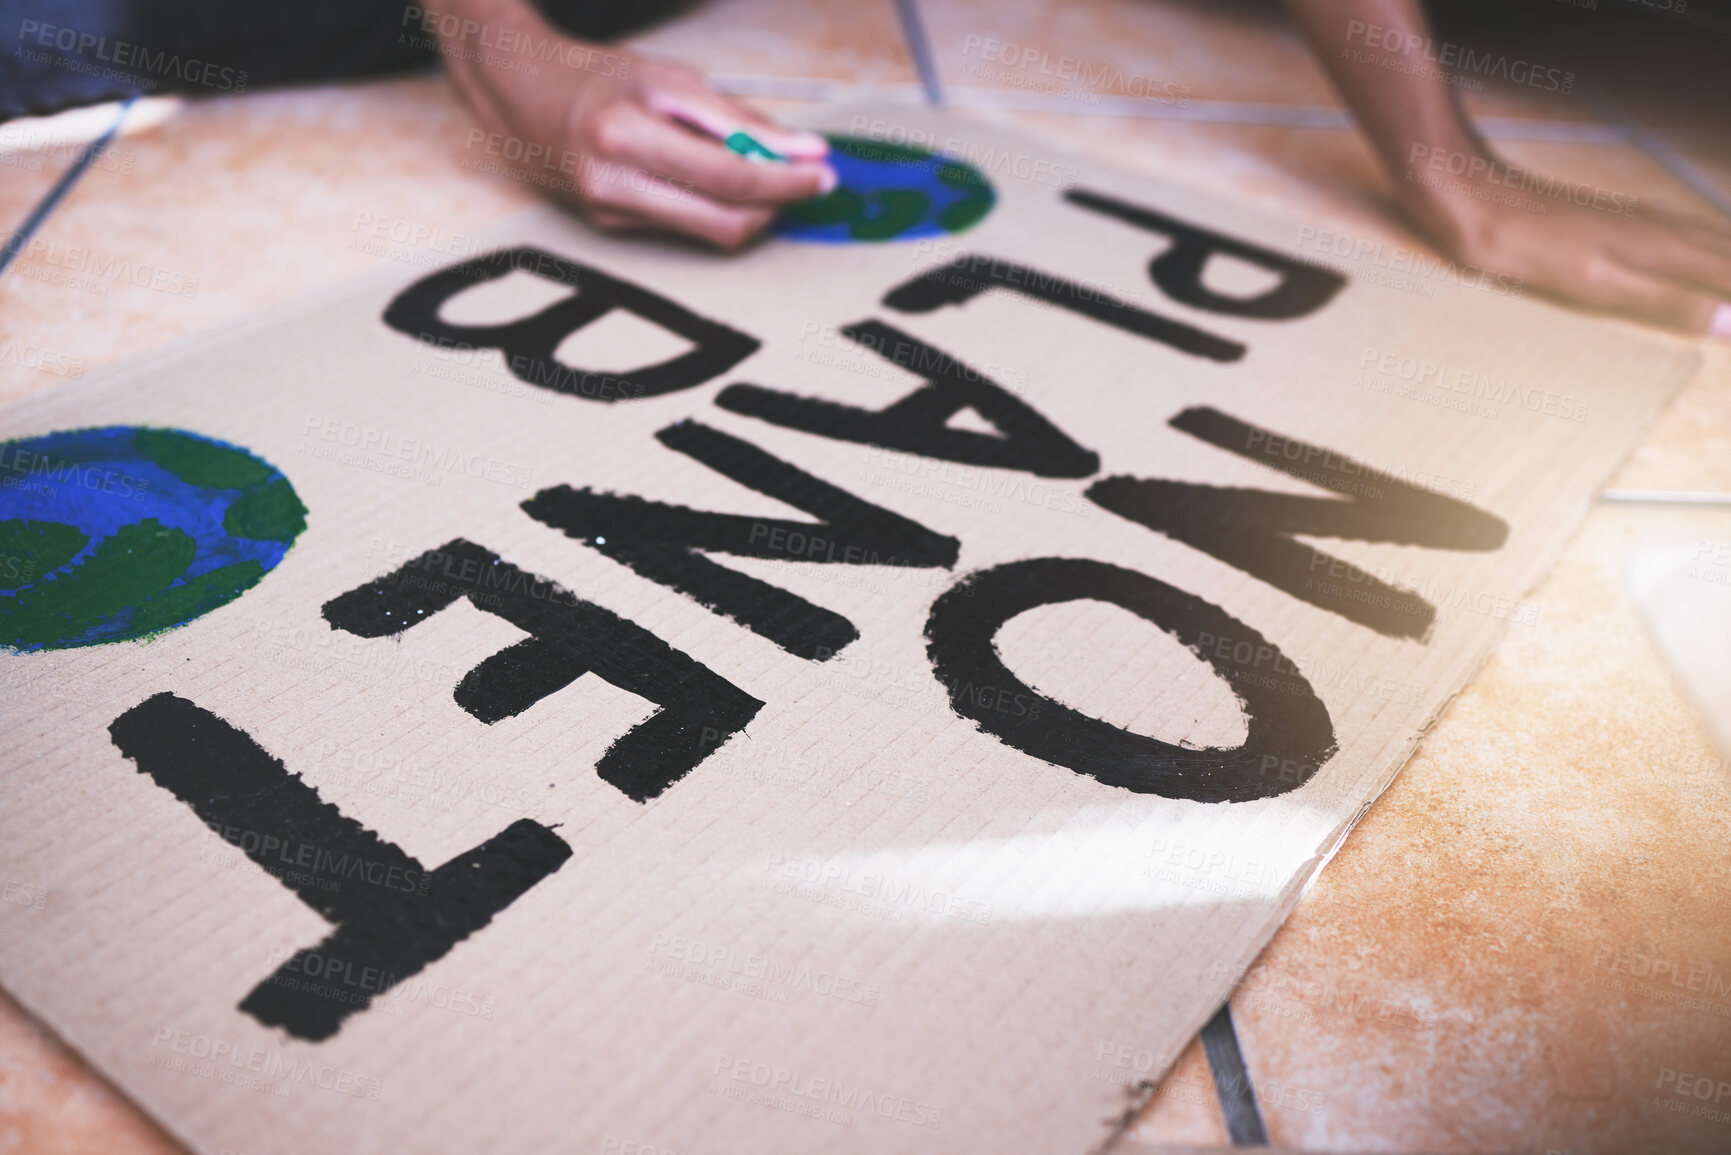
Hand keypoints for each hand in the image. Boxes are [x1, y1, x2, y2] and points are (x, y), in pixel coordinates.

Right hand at [436, 0, 834, 248]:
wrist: (520, 94)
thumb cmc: (600, 78)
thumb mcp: (671, 78)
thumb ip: (738, 120)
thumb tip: (802, 151)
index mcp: (626, 131)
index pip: (729, 175)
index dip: (786, 181)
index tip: (823, 173)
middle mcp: (612, 181)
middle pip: (725, 221)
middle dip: (778, 206)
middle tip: (809, 183)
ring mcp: (609, 212)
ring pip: (709, 234)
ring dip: (752, 212)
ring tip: (768, 179)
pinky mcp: (609, 228)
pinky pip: (683, 228)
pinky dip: (715, 209)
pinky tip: (720, 185)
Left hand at [1403, 156, 1730, 335]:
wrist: (1475, 201)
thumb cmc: (1526, 247)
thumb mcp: (1596, 285)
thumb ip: (1665, 301)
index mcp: (1667, 245)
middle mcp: (1667, 226)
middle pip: (1730, 256)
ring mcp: (1646, 219)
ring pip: (1715, 241)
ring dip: (1730, 267)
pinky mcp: (1624, 220)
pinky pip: (1690, 236)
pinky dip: (1712, 253)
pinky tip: (1704, 259)